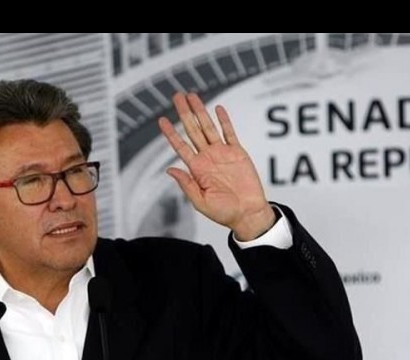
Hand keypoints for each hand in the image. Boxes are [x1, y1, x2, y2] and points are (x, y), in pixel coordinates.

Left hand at [158, 92, 275, 240]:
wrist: (247, 213)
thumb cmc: (224, 212)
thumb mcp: (200, 201)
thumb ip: (186, 184)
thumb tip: (169, 170)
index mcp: (197, 169)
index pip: (180, 146)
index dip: (170, 133)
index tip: (161, 120)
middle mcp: (207, 158)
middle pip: (192, 130)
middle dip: (184, 113)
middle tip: (176, 96)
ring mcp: (222, 154)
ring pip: (208, 127)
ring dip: (200, 111)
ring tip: (192, 96)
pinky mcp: (237, 152)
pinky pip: (229, 133)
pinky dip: (224, 120)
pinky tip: (217, 108)